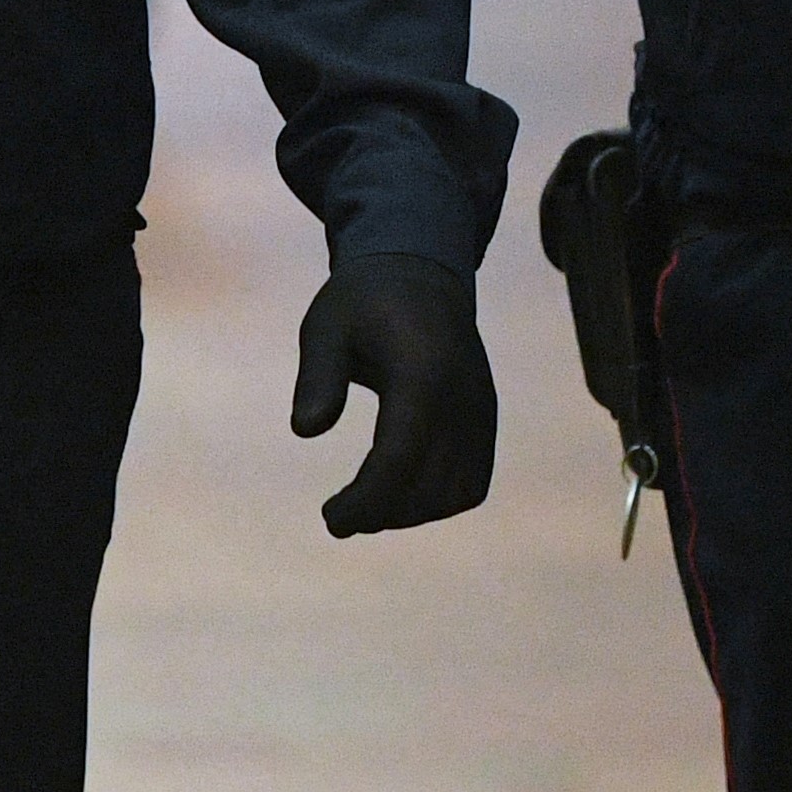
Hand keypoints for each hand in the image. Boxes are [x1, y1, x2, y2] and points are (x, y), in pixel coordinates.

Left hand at [292, 251, 498, 536]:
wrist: (419, 272)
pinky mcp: (485, 418)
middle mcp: (462, 395)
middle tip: (340, 515)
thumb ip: (318, 375)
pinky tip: (398, 495)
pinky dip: (439, 501)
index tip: (331, 519)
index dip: (366, 500)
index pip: (399, 457)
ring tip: (366, 506)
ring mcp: (481, 408)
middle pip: (429, 485)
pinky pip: (473, 481)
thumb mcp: (326, 325)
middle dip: (382, 512)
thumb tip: (306, 429)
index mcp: (422, 370)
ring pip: (457, 492)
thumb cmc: (362, 300)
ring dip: (411, 513)